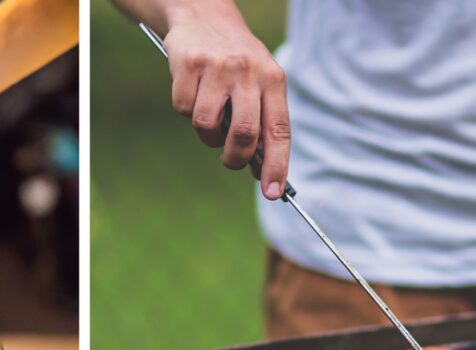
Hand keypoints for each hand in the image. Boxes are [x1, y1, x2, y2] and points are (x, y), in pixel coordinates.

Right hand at [164, 1, 289, 199]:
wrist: (203, 13)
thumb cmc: (238, 64)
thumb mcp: (260, 84)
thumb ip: (264, 124)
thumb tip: (262, 173)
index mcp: (273, 80)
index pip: (279, 132)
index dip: (276, 166)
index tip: (272, 193)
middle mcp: (248, 71)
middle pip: (244, 135)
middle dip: (236, 158)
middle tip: (231, 160)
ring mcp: (218, 66)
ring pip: (208, 126)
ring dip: (208, 135)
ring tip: (211, 117)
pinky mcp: (188, 63)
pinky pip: (184, 109)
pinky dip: (186, 110)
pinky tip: (193, 92)